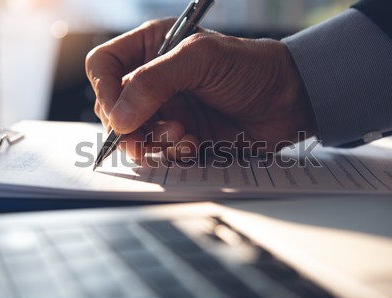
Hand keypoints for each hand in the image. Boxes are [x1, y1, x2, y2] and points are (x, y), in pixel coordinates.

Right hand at [85, 19, 316, 159]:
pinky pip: (160, 153)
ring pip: (134, 136)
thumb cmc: (250, 67)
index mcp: (152, 49)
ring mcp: (167, 111)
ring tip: (183, 134)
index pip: (104, 67)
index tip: (120, 111)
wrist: (287, 100)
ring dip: (154, 141)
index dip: (105, 89)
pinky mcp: (182, 136)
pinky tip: (194, 143)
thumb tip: (119, 117)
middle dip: (131, 124)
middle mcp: (154, 82)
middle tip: (154, 129)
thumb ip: (154, 80)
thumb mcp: (200, 58)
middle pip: (114, 108)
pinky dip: (173, 153)